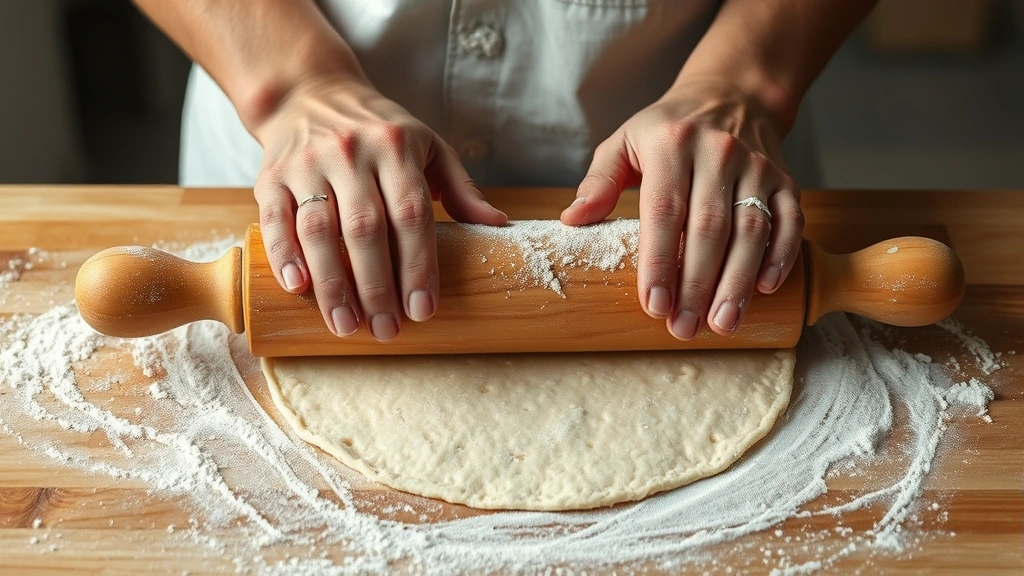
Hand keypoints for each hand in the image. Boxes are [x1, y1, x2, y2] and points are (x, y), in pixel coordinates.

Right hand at [253, 76, 507, 340]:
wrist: (308, 93)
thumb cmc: (380, 130)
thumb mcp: (428, 146)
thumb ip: (461, 187)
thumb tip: (499, 226)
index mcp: (395, 146)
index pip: (411, 213)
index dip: (419, 265)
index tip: (423, 310)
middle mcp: (349, 152)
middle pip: (365, 228)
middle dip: (377, 285)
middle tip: (387, 330)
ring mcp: (306, 163)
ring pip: (318, 229)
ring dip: (333, 284)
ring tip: (347, 325)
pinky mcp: (270, 176)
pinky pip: (274, 219)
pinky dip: (284, 255)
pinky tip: (298, 289)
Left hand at [560, 78, 803, 339]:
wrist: (733, 93)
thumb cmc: (668, 128)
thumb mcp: (624, 141)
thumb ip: (598, 181)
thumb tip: (572, 221)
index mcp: (671, 144)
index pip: (664, 211)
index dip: (659, 261)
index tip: (653, 304)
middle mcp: (718, 152)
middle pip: (709, 228)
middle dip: (696, 285)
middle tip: (683, 327)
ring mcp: (757, 166)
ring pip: (750, 230)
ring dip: (737, 282)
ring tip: (721, 323)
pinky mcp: (786, 179)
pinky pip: (790, 221)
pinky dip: (780, 256)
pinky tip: (764, 289)